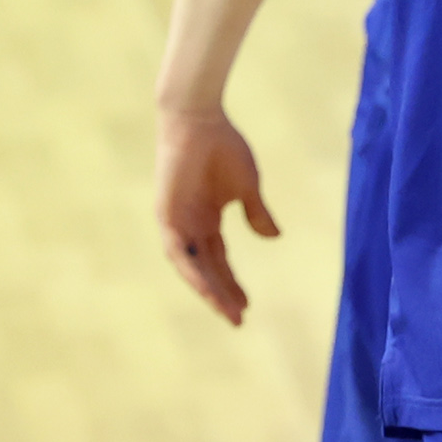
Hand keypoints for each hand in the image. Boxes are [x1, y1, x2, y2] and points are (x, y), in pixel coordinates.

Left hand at [156, 105, 278, 325]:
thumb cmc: (224, 148)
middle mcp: (190, 226)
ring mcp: (177, 223)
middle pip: (206, 269)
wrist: (200, 122)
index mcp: (207, 219)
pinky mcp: (167, 217)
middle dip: (222, 294)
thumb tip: (273, 237)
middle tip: (239, 319)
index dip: (231, 283)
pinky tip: (207, 288)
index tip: (247, 306)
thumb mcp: (248, 186)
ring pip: (191, 267)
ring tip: (228, 311)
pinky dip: (193, 271)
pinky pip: (179, 253)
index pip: (219, 260)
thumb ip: (256, 213)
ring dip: (208, 290)